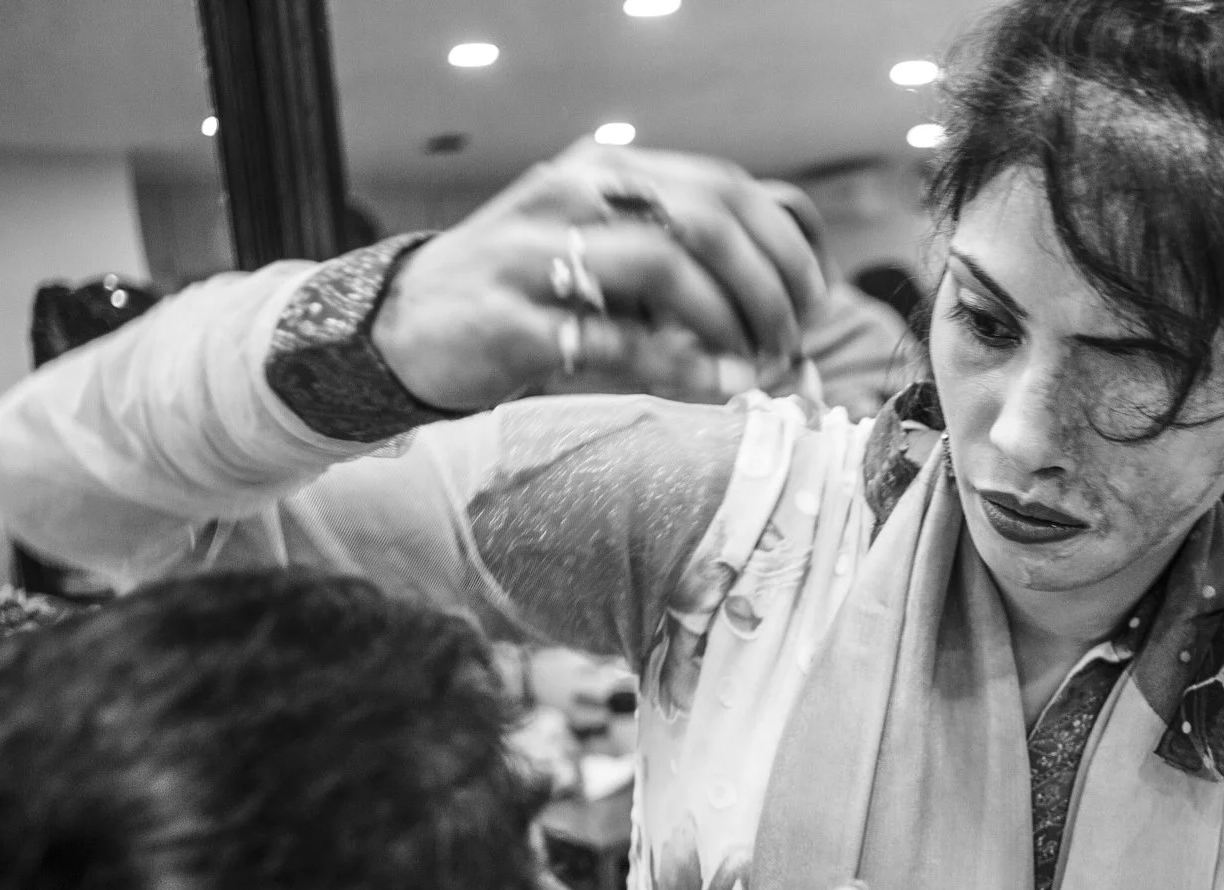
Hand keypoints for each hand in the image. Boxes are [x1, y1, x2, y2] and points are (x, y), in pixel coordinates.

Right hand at [371, 140, 823, 411]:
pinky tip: (715, 387)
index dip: (786, 245)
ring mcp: (537, 252)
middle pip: (707, 218)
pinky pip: (615, 338)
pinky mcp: (512, 317)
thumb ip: (688, 247)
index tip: (812, 300)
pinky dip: (681, 366)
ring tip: (754, 367)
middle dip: (768, 287)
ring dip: (730, 323)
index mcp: (607, 169)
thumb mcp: (611, 246)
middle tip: (789, 342)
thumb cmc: (533, 290)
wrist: (411, 324)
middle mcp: (573, 194)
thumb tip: (794, 262)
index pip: (727, 186)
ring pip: (665, 266)